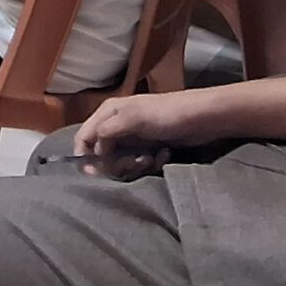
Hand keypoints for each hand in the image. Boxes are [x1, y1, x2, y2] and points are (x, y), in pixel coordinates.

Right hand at [77, 89, 202, 155]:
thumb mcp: (134, 117)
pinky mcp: (147, 148)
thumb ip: (109, 130)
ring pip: (120, 162)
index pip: (84, 136)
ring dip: (135, 165)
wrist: (201, 118)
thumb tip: (92, 145)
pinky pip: (139, 164)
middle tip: (135, 163)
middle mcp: (117, 125)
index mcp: (108, 113)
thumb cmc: (166, 113)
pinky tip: (162, 157)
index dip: (85, 155)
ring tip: (150, 159)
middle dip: (116, 164)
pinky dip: (149, 164)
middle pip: (101, 153)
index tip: (94, 172)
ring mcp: (133, 138)